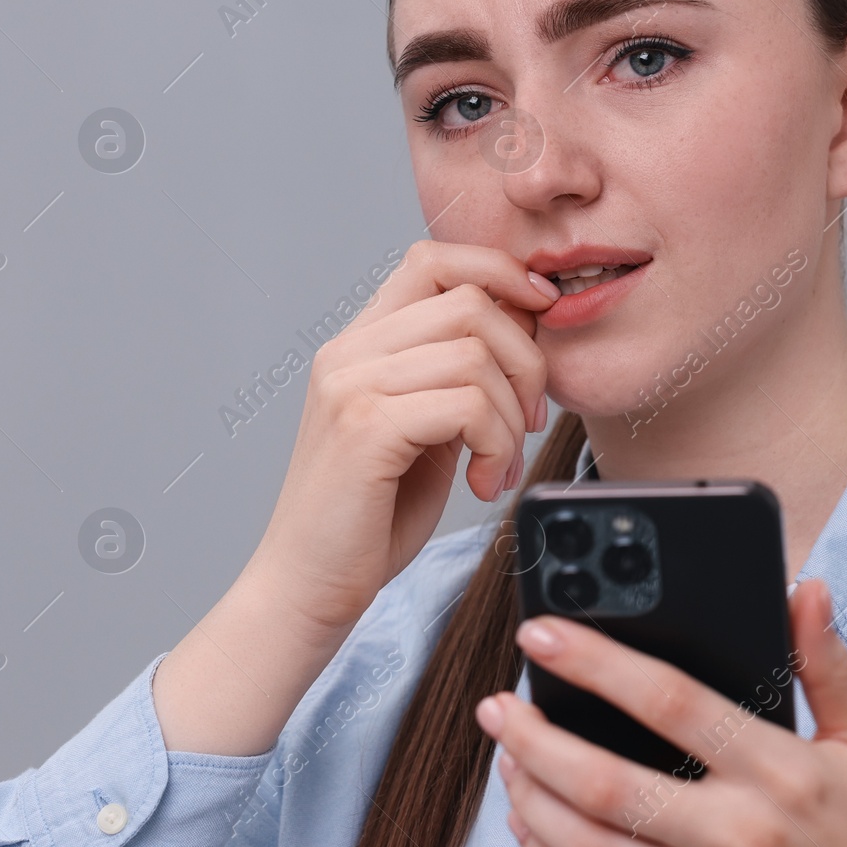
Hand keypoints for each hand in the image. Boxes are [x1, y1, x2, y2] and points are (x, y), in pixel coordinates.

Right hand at [251, 239, 556, 633]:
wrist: (307, 587)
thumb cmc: (368, 517)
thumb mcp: (422, 429)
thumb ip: (456, 376)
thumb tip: (528, 326)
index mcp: (359, 344)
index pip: (433, 259)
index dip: (498, 272)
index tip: (540, 315)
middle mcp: (348, 353)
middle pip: (469, 301)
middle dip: (526, 360)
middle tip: (524, 422)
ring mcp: (351, 386)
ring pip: (475, 354)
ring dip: (509, 415)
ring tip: (498, 464)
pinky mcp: (365, 429)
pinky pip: (466, 404)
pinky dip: (495, 445)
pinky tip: (483, 482)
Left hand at [474, 579, 846, 846]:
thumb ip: (827, 665)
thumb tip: (805, 587)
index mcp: (779, 772)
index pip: (668, 701)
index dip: (595, 662)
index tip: (541, 633)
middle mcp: (739, 835)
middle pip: (606, 783)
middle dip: (534, 739)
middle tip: (496, 705)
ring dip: (532, 801)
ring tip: (507, 761)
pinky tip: (532, 826)